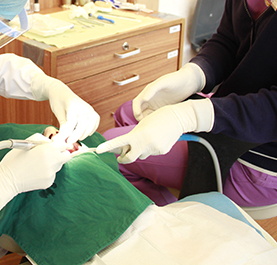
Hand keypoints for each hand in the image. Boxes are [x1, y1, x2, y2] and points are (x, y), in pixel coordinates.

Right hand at [0, 134, 70, 214]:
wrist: (7, 180)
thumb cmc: (14, 159)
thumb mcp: (26, 142)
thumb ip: (41, 139)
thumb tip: (50, 142)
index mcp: (47, 150)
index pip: (64, 145)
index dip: (62, 145)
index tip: (61, 145)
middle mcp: (52, 162)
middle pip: (66, 156)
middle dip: (61, 154)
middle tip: (52, 154)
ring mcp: (51, 173)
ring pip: (58, 165)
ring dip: (53, 163)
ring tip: (38, 163)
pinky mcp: (49, 182)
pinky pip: (52, 174)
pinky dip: (47, 172)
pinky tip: (36, 172)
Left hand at [31, 74, 99, 143]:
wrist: (61, 92)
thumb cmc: (58, 102)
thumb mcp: (58, 113)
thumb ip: (63, 125)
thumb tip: (63, 139)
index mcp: (73, 105)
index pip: (72, 122)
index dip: (68, 133)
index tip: (62, 141)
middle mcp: (83, 106)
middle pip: (83, 124)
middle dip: (76, 135)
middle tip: (69, 141)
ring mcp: (89, 108)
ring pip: (92, 123)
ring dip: (85, 133)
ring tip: (77, 138)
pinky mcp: (91, 111)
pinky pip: (95, 122)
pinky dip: (91, 129)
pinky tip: (84, 133)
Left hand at [97, 99, 213, 163]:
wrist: (178, 118)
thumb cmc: (158, 117)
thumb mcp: (142, 125)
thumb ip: (132, 137)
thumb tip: (123, 148)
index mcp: (137, 135)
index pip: (119, 143)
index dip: (107, 148)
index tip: (98, 151)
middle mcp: (144, 144)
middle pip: (129, 158)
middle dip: (123, 159)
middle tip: (119, 157)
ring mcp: (153, 150)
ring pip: (141, 155)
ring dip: (138, 151)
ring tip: (146, 138)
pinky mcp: (161, 152)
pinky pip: (151, 153)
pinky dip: (150, 148)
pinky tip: (157, 138)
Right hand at [132, 63, 204, 120]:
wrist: (189, 82)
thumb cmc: (175, 79)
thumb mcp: (163, 83)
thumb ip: (152, 89)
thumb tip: (143, 98)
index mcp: (148, 92)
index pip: (137, 103)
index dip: (136, 110)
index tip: (139, 118)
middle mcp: (151, 99)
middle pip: (141, 111)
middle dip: (141, 118)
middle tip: (146, 125)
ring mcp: (158, 104)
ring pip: (149, 115)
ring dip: (149, 120)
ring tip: (154, 126)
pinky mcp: (165, 109)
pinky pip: (158, 116)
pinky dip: (157, 121)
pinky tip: (162, 124)